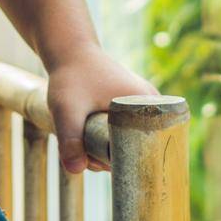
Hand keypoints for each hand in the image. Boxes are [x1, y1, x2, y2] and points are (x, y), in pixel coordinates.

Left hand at [44, 45, 157, 174]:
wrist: (68, 50)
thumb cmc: (71, 76)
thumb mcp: (67, 109)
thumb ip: (71, 140)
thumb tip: (76, 170)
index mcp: (149, 104)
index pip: (150, 149)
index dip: (126, 162)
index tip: (98, 161)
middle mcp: (153, 105)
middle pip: (139, 148)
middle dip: (111, 158)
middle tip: (85, 152)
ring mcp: (143, 106)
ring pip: (129, 141)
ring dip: (106, 149)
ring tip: (82, 140)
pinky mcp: (131, 108)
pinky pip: (124, 132)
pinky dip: (105, 138)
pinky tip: (86, 133)